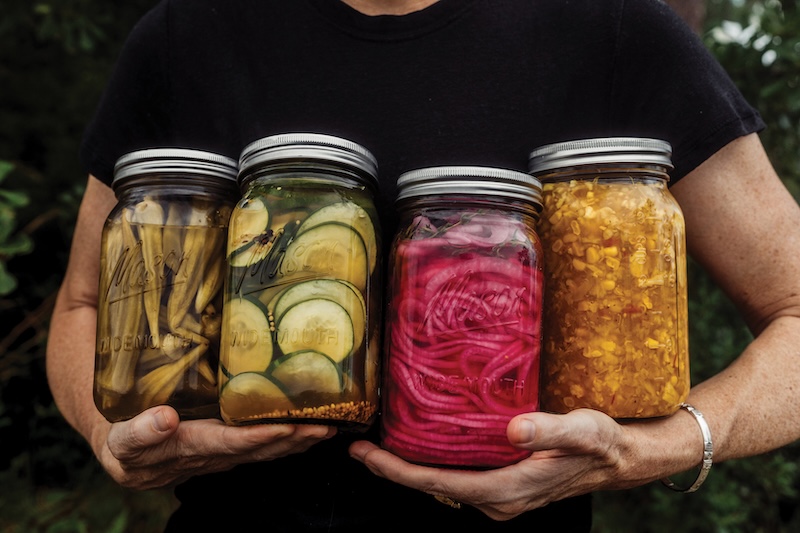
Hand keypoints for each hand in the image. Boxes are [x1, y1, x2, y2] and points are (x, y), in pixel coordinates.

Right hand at [98, 405, 335, 489]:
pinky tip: (307, 427)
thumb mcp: (121, 438)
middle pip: (259, 449)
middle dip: (293, 439)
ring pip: (265, 449)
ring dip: (297, 440)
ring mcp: (223, 453)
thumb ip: (139, 431)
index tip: (288, 426)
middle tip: (325, 425)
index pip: (230, 443)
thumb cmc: (121, 440)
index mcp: (188, 450)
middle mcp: (212, 455)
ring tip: (328, 426)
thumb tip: (164, 419)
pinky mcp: (227, 447)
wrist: (123, 452)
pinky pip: (261, 444)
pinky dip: (286, 437)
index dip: (259, 436)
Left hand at [349, 409, 628, 520]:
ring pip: (443, 482)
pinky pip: (458, 476)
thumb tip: (514, 429)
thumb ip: (550, 429)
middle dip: (394, 468)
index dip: (397, 470)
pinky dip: (434, 461)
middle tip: (360, 444)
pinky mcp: (503, 484)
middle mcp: (498, 500)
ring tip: (382, 440)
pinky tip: (424, 441)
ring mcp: (500, 495)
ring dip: (411, 465)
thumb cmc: (603, 443)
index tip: (366, 454)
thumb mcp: (583, 431)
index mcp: (507, 490)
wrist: (622, 458)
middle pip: (432, 485)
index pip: (438, 483)